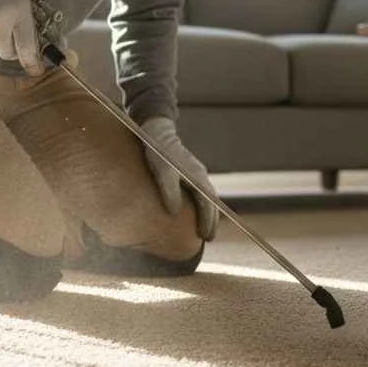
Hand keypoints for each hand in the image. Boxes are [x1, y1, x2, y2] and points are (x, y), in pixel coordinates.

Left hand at [140, 116, 218, 240]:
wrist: (156, 129)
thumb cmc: (158, 150)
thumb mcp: (161, 170)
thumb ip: (168, 190)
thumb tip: (174, 212)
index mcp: (197, 177)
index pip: (208, 205)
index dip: (208, 222)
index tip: (207, 237)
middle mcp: (200, 175)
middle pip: (211, 202)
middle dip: (211, 220)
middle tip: (208, 238)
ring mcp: (195, 172)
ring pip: (206, 197)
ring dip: (207, 213)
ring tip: (203, 228)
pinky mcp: (187, 170)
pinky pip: (199, 191)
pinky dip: (200, 204)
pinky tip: (191, 210)